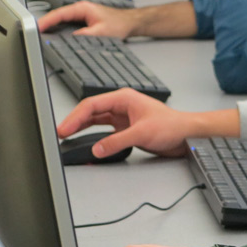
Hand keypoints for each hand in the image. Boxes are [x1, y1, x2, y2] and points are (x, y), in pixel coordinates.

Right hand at [37, 1, 138, 37]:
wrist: (131, 23)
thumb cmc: (120, 24)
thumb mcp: (101, 32)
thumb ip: (84, 35)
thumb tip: (69, 39)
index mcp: (83, 8)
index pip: (59, 13)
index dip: (46, 21)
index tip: (37, 27)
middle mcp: (81, 9)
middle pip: (58, 16)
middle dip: (46, 24)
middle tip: (35, 33)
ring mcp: (82, 14)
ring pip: (62, 20)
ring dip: (53, 27)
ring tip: (42, 35)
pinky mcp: (84, 20)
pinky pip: (68, 24)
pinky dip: (60, 29)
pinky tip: (56, 35)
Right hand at [56, 88, 195, 157]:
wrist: (187, 135)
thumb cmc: (173, 126)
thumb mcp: (143, 133)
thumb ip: (118, 141)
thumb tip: (97, 148)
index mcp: (124, 98)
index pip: (92, 105)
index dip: (75, 117)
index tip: (63, 129)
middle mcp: (121, 106)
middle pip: (90, 112)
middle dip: (74, 122)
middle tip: (59, 134)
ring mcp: (123, 117)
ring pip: (94, 120)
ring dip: (80, 128)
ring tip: (65, 136)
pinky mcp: (125, 128)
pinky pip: (103, 130)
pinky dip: (92, 135)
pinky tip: (83, 140)